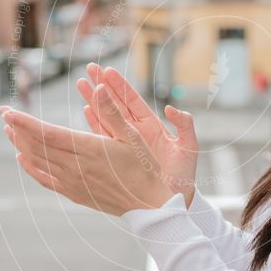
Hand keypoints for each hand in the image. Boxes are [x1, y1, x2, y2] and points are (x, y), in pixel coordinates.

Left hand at [0, 99, 173, 215]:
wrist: (149, 205)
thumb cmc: (145, 168)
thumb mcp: (133, 136)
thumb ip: (111, 112)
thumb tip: (99, 87)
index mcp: (90, 150)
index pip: (48, 134)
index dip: (25, 122)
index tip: (8, 112)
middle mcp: (76, 167)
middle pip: (38, 146)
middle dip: (18, 129)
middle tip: (3, 114)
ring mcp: (73, 182)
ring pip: (38, 161)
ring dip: (21, 144)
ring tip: (9, 130)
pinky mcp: (74, 193)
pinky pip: (45, 179)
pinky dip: (30, 167)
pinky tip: (22, 158)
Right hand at [77, 64, 198, 206]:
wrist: (173, 201)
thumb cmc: (184, 176)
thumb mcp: (188, 148)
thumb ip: (184, 126)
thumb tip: (172, 108)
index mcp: (152, 126)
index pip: (133, 101)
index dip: (121, 86)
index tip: (108, 70)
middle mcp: (136, 132)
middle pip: (116, 104)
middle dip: (103, 86)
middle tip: (90, 68)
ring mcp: (125, 144)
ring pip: (106, 117)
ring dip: (94, 100)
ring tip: (81, 83)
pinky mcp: (118, 156)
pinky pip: (103, 136)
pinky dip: (94, 123)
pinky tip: (85, 110)